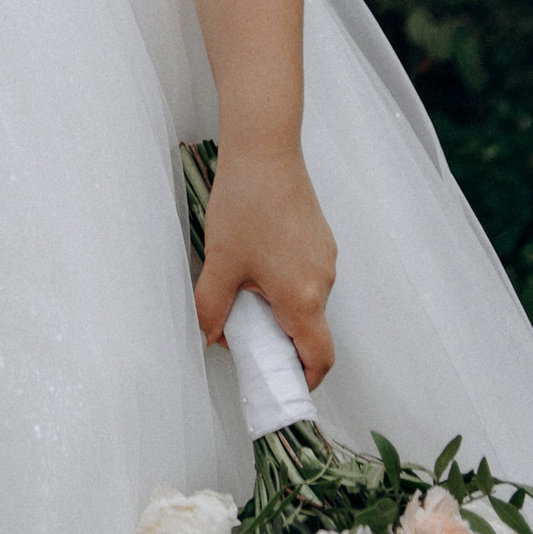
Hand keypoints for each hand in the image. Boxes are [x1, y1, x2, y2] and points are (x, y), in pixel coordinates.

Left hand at [192, 139, 336, 390]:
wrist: (265, 148)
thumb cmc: (245, 204)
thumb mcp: (220, 263)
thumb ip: (211, 309)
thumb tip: (207, 338)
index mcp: (304, 297)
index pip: (318, 358)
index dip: (302, 380)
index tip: (279, 384)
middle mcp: (324, 281)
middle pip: (309, 330)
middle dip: (278, 341)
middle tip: (243, 335)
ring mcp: (325, 257)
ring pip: (306, 300)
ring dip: (278, 308)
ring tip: (241, 289)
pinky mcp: (320, 237)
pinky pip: (306, 274)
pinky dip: (285, 283)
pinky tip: (254, 261)